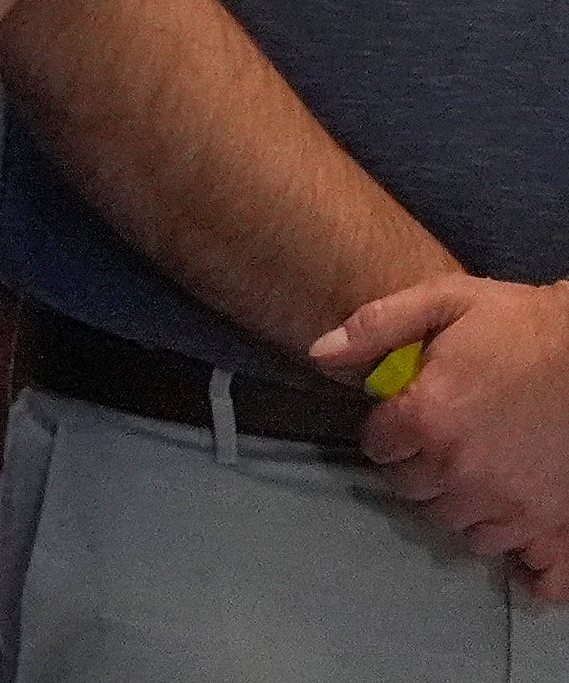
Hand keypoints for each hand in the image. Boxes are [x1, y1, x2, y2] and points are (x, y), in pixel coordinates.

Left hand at [321, 275, 568, 586]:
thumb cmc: (518, 324)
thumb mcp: (442, 301)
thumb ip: (374, 325)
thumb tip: (317, 352)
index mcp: (427, 418)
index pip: (377, 448)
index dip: (388, 431)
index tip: (405, 419)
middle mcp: (461, 470)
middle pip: (413, 491)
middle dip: (417, 466)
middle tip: (439, 443)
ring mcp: (509, 502)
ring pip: (458, 525)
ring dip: (460, 503)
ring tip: (474, 473)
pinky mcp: (552, 521)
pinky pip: (523, 562)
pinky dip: (516, 551)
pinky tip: (514, 535)